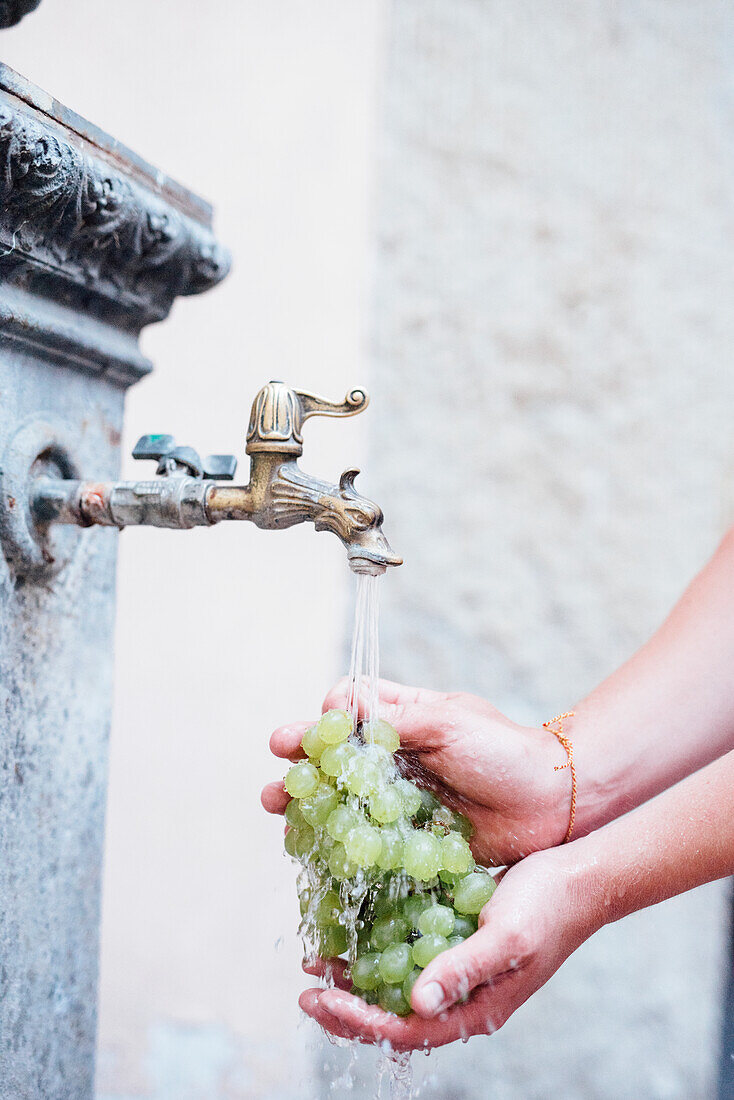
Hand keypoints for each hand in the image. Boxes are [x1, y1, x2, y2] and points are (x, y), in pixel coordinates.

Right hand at [261, 678, 571, 864]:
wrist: (552, 804)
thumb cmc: (504, 752)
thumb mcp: (448, 722)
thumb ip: (394, 717)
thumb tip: (337, 706)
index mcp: (405, 719)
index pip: (350, 708)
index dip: (324, 719)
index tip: (312, 732)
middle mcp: (397, 758)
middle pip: (335, 757)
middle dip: (300, 765)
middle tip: (276, 776)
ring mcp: (401, 799)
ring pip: (343, 799)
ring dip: (309, 803)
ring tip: (280, 810)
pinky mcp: (411, 839)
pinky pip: (367, 841)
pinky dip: (338, 844)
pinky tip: (314, 851)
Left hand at [298, 846, 597, 1049]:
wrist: (580, 877)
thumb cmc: (549, 908)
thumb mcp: (506, 939)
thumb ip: (462, 970)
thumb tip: (416, 1001)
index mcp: (477, 1010)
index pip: (406, 1029)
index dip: (360, 1019)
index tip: (320, 998)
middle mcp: (464, 997)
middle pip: (395, 1015)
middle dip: (349, 1005)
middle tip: (307, 986)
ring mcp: (461, 969)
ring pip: (398, 984)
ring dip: (358, 976)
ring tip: (318, 960)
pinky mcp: (458, 939)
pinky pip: (410, 952)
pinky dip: (380, 944)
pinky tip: (357, 926)